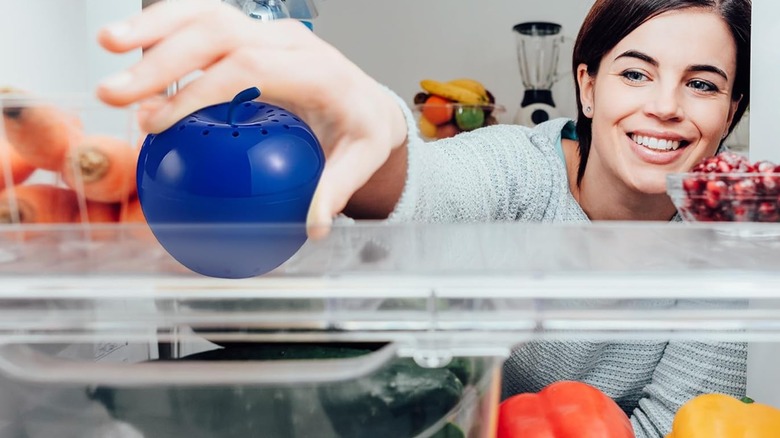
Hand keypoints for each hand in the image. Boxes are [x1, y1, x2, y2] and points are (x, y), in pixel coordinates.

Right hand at [96, 0, 407, 236]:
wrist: (368, 102)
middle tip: (116, 93)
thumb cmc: (361, 128)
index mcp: (317, 70)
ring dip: (153, 26)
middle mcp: (289, 42)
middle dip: (161, 59)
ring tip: (107, 45)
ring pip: (205, 14)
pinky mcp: (250, 34)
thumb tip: (314, 226)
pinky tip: (129, 47)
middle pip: (218, 33)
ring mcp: (268, 32)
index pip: (249, 68)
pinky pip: (203, 21)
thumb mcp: (361, 160)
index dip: (198, 91)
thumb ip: (336, 190)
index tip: (159, 122)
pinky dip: (164, 29)